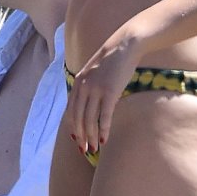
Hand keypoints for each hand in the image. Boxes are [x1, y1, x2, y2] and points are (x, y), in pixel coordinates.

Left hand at [67, 37, 140, 156]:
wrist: (125, 45)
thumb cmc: (113, 60)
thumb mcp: (94, 72)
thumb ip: (88, 87)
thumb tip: (89, 105)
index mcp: (78, 82)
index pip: (71, 110)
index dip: (73, 127)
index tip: (75, 139)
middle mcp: (84, 87)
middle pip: (78, 118)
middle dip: (80, 136)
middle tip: (83, 150)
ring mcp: (96, 89)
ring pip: (90, 120)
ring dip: (91, 136)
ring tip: (93, 148)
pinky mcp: (110, 92)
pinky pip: (104, 116)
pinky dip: (103, 130)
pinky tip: (104, 140)